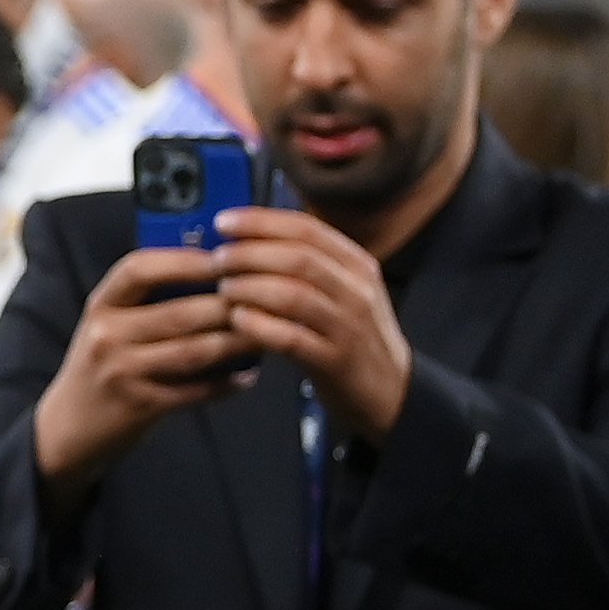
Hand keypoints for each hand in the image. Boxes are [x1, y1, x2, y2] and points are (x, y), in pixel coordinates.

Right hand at [29, 243, 245, 491]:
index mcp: (101, 306)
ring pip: (196, 351)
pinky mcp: (140, 406)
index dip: (185, 260)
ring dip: (239, 343)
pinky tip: (249, 375)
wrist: (69, 426)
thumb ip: (149, 299)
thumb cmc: (102, 364)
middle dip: (231, 304)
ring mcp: (122, 373)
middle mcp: (107, 336)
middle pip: (181, 312)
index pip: (139, 269)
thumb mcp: (110, 324)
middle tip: (269, 297)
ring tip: (269, 334)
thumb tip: (215, 268)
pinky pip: (196, 390)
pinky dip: (227, 382)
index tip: (225, 257)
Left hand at [205, 205, 410, 438]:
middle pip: (298, 258)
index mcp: (357, 265)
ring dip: (250, 288)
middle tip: (217, 258)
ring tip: (224, 289)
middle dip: (250, 254)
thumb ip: (309, 263)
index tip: (226, 221)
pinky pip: (292, 338)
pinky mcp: (334, 361)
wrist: (391, 388)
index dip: (261, 222)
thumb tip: (252, 237)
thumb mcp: (344, 289)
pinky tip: (239, 320)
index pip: (307, 230)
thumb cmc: (353, 335)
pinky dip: (260, 326)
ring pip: (294, 295)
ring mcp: (347, 326)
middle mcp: (356, 291)